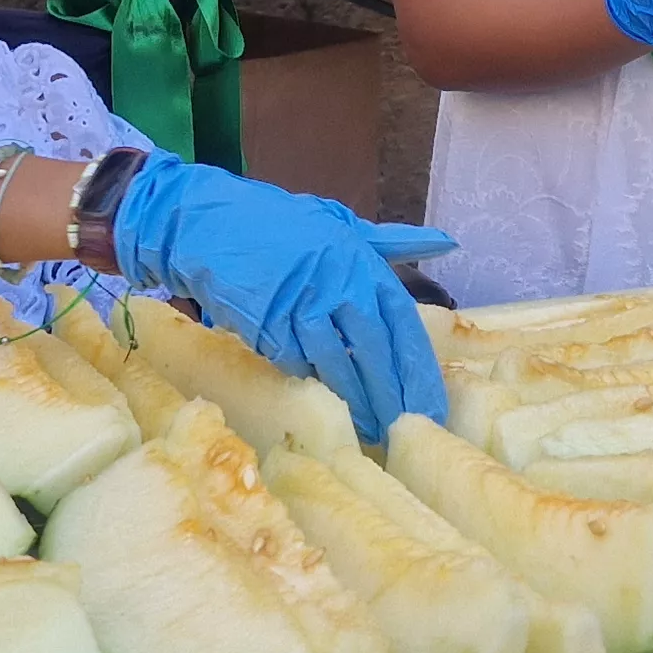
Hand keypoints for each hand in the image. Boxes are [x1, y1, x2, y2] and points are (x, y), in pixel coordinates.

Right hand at [111, 158, 446, 438]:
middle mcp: (336, 282)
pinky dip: (313, 382)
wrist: (208, 223)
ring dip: (356, 400)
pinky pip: (296, 361)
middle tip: (404, 429)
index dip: (417, 367)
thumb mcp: (338, 223)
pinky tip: (329, 405)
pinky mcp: (266, 322)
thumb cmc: (278, 224)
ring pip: (336, 363)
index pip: (402, 322)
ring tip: (372, 429)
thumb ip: (390, 241)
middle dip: (392, 394)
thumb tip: (445, 241)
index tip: (430, 403)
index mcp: (359, 260)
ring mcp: (300, 303)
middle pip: (374, 350)